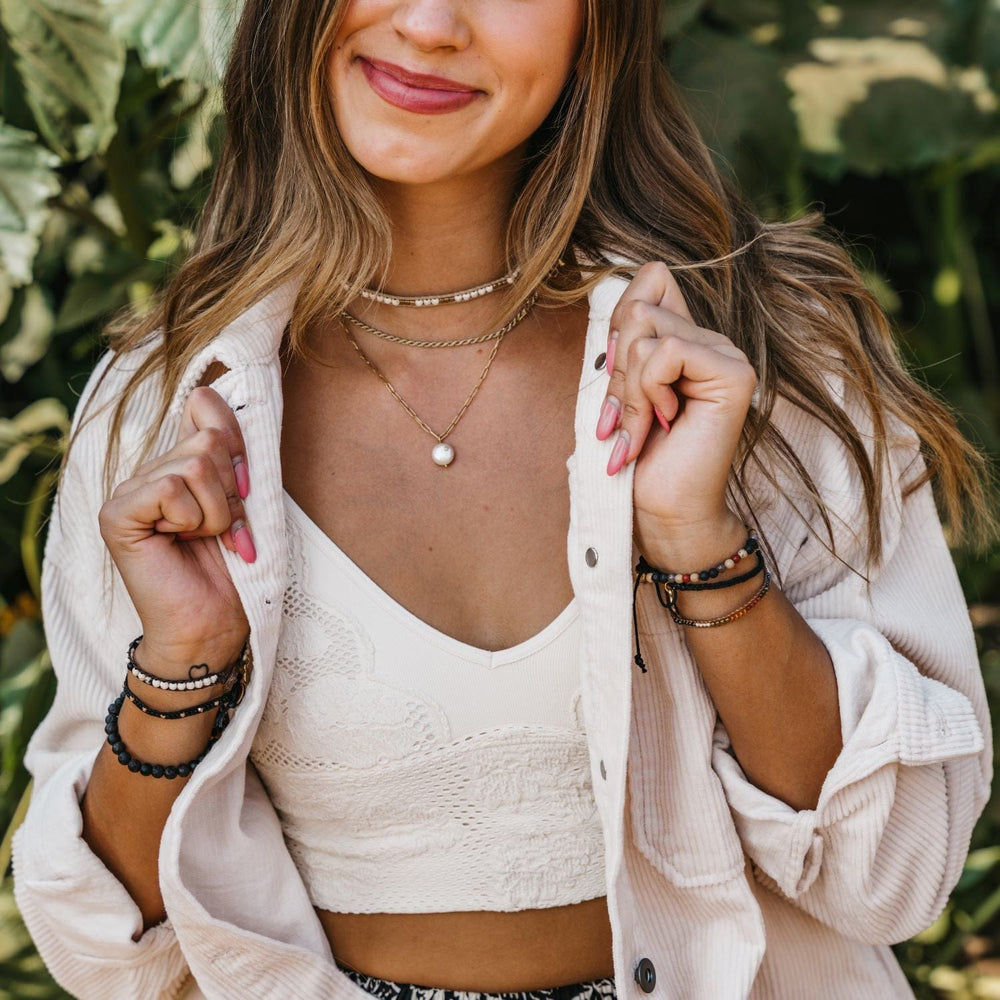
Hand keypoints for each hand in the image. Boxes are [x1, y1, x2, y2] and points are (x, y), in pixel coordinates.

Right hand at [98, 386, 253, 673]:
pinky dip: (193, 519)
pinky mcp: (119, 512)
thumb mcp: (248, 502)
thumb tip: (238, 410)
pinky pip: (171, 487)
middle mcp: (152, 470)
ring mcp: (131, 490)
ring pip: (195, 464)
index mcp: (182, 462)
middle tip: (226, 528)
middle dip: (233, 490)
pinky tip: (182, 542)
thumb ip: (238, 458)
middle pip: (209, 439)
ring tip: (207, 539)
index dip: (237, 437)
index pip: (205, 403)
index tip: (246, 485)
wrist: (214, 624)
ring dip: (218, 512)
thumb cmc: (235, 568)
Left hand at [596, 262, 756, 560]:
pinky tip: (663, 424)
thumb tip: (611, 298)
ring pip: (644, 330)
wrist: (662, 513)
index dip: (618, 321)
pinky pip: (666, 351)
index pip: (649, 279)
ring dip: (628, 390)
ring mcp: (726, 355)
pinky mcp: (733, 374)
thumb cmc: (638, 459)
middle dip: (617, 370)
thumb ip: (623, 345)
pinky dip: (648, 391)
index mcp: (684, 339)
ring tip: (640, 429)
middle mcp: (710, 341)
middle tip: (623, 419)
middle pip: (638, 307)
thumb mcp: (618, 391)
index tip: (615, 375)